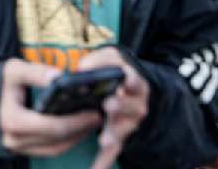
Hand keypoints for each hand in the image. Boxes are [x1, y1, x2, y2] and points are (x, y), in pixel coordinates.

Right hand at [0, 58, 101, 156]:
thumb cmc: (1, 82)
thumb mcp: (13, 70)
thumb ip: (35, 72)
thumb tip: (59, 77)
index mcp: (13, 120)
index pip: (51, 126)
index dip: (76, 121)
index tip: (94, 111)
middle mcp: (14, 139)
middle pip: (57, 139)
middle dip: (80, 128)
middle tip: (98, 116)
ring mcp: (18, 147)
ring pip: (56, 148)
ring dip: (76, 136)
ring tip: (91, 122)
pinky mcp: (24, 150)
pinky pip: (51, 150)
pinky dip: (67, 140)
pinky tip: (78, 128)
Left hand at [77, 47, 149, 168]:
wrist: (132, 91)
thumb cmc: (116, 71)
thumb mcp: (112, 59)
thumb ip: (99, 60)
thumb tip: (81, 68)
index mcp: (134, 83)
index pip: (134, 79)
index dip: (131, 79)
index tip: (125, 80)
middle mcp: (136, 104)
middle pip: (131, 107)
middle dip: (121, 106)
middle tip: (109, 105)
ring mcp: (128, 123)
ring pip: (123, 130)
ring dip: (114, 134)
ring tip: (104, 139)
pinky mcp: (119, 137)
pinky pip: (112, 151)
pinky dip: (103, 161)